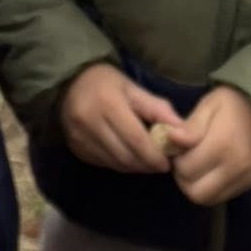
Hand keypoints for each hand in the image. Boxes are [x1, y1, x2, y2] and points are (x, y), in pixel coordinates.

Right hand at [61, 64, 187, 173]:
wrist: (68, 83)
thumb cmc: (106, 83)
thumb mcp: (132, 88)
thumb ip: (157, 108)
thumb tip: (182, 130)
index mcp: (108, 104)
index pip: (137, 140)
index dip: (154, 156)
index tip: (167, 162)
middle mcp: (91, 123)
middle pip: (126, 157)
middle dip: (147, 164)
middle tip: (160, 164)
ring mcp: (81, 139)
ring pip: (116, 164)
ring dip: (135, 167)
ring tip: (146, 161)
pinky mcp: (76, 149)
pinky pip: (104, 164)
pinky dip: (120, 164)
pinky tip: (128, 157)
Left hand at [173, 85, 250, 205]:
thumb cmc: (235, 105)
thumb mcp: (210, 105)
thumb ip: (191, 126)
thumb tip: (171, 139)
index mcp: (223, 144)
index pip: (186, 168)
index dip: (176, 160)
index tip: (178, 148)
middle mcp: (235, 167)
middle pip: (194, 191)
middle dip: (183, 178)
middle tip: (185, 161)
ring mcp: (244, 179)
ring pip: (206, 199)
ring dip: (195, 186)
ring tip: (196, 167)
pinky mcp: (249, 185)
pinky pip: (220, 198)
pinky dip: (209, 189)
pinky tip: (209, 172)